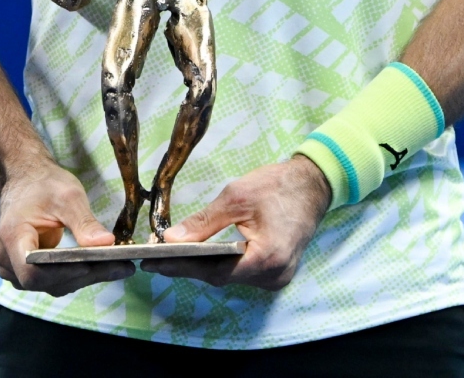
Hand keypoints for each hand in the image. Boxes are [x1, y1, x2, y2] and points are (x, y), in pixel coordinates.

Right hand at [0, 157, 134, 297]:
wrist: (27, 181)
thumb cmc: (43, 184)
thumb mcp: (68, 195)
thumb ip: (84, 222)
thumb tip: (106, 244)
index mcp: (12, 235)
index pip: (31, 270)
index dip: (60, 273)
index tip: (90, 266)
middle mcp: (5, 257)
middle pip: (43, 281)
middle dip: (82, 276)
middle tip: (120, 267)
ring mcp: (12, 267)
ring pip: (49, 285)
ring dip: (83, 278)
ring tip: (118, 268)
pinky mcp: (25, 271)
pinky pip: (51, 281)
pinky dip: (76, 276)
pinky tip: (101, 267)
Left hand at [148, 156, 329, 289]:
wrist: (312, 186)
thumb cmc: (276, 187)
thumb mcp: (236, 197)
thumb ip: (204, 222)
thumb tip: (170, 239)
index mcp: (267, 258)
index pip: (214, 271)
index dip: (180, 267)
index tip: (151, 263)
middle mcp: (273, 276)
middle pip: (220, 277)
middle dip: (186, 266)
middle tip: (153, 257)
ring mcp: (277, 278)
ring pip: (229, 277)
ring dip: (201, 266)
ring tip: (170, 255)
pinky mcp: (275, 273)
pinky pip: (240, 273)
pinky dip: (219, 264)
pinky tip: (199, 255)